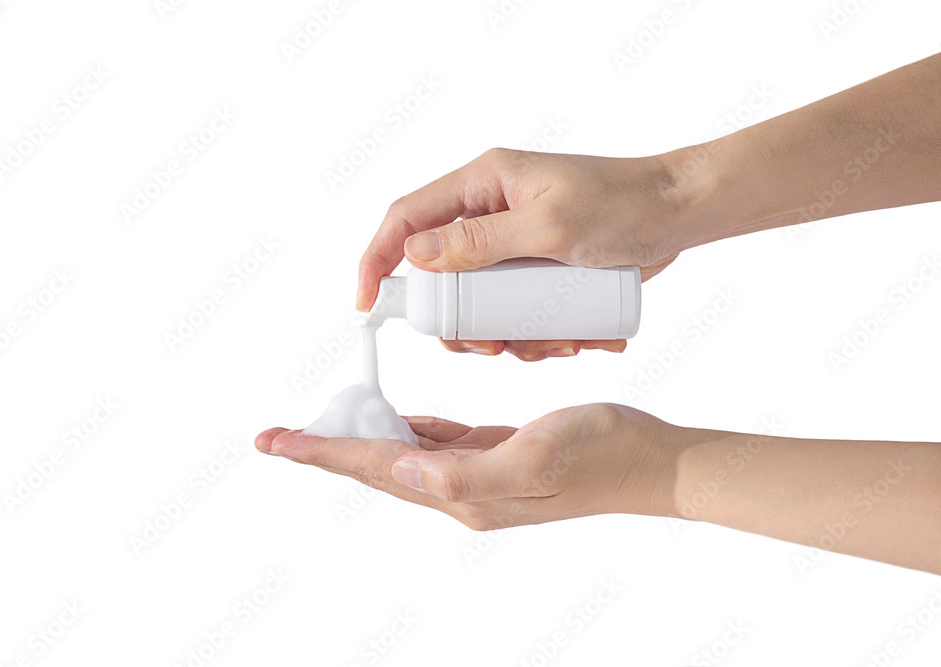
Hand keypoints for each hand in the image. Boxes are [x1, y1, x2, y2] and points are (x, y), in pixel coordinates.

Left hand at [255, 404, 683, 529]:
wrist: (650, 462)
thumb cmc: (601, 454)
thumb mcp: (534, 458)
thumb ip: (465, 473)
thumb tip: (402, 470)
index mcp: (463, 490)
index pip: (377, 466)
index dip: (324, 451)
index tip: (277, 440)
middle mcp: (462, 490)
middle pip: (376, 465)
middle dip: (326, 448)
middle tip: (281, 435)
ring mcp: (479, 476)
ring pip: (401, 455)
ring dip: (359, 439)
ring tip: (322, 426)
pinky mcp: (496, 458)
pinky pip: (436, 445)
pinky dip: (408, 429)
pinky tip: (397, 419)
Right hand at [357, 148, 688, 360]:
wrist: (681, 214)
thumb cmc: (623, 205)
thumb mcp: (550, 226)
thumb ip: (480, 241)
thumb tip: (415, 256)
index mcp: (482, 183)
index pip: (407, 218)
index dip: (378, 260)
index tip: (368, 306)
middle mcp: (489, 212)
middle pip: (440, 275)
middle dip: (461, 322)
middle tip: (490, 346)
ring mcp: (512, 245)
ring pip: (479, 303)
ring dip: (507, 334)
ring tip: (553, 343)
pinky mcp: (536, 271)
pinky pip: (515, 311)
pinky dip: (536, 333)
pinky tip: (574, 339)